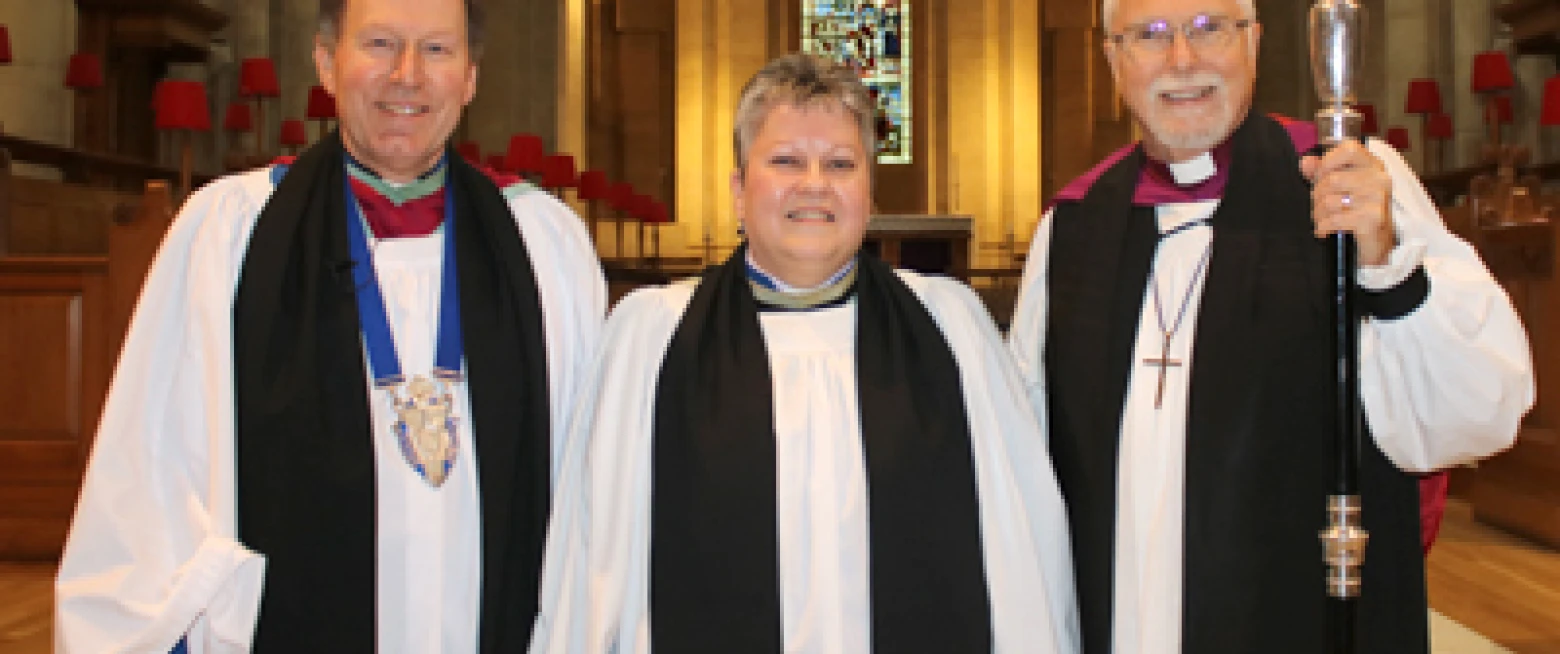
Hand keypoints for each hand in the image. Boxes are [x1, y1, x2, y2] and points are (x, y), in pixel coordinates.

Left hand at [1299, 140, 1394, 265]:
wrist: (1376, 245)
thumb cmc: (1356, 211)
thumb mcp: (1340, 187)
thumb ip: (1322, 171)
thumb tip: (1305, 162)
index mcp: (1372, 165)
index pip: (1349, 149)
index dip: (1327, 161)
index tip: (1320, 176)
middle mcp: (1379, 178)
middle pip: (1332, 179)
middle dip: (1317, 195)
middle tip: (1319, 206)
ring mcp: (1378, 199)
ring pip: (1329, 201)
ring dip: (1318, 213)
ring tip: (1323, 219)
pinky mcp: (1373, 219)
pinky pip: (1334, 220)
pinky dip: (1323, 227)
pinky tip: (1325, 231)